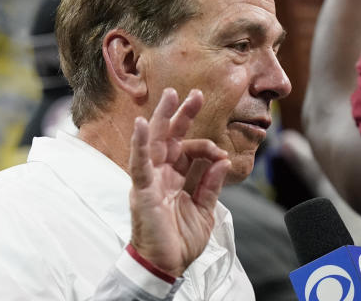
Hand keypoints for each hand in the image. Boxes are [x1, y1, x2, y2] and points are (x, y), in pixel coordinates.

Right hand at [128, 88, 230, 278]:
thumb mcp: (204, 211)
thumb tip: (221, 160)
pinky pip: (139, 163)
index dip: (206, 146)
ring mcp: (149, 180)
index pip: (188, 150)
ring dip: (161, 117)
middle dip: (181, 114)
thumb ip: (211, 184)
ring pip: (154, 142)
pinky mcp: (142, 189)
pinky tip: (141, 124)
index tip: (221, 153)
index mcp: (174, 178)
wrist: (166, 266)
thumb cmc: (180, 240)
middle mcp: (160, 174)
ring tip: (169, 95)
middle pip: (169, 137)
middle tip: (194, 94)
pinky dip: (139, 143)